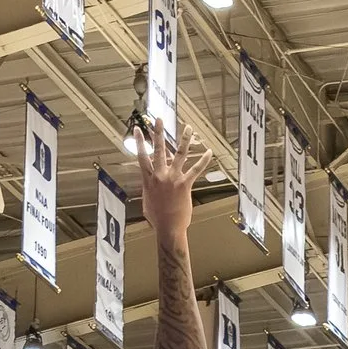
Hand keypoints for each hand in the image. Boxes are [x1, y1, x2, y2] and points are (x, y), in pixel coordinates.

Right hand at [136, 121, 207, 242]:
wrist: (168, 228)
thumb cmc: (157, 219)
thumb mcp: (147, 202)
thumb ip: (149, 189)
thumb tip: (149, 186)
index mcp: (148, 179)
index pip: (142, 156)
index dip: (139, 141)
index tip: (138, 129)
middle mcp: (159, 176)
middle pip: (158, 150)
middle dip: (158, 133)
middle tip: (159, 119)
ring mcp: (172, 179)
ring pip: (178, 155)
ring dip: (184, 140)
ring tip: (188, 127)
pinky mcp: (185, 185)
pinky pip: (195, 170)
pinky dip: (203, 161)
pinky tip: (209, 152)